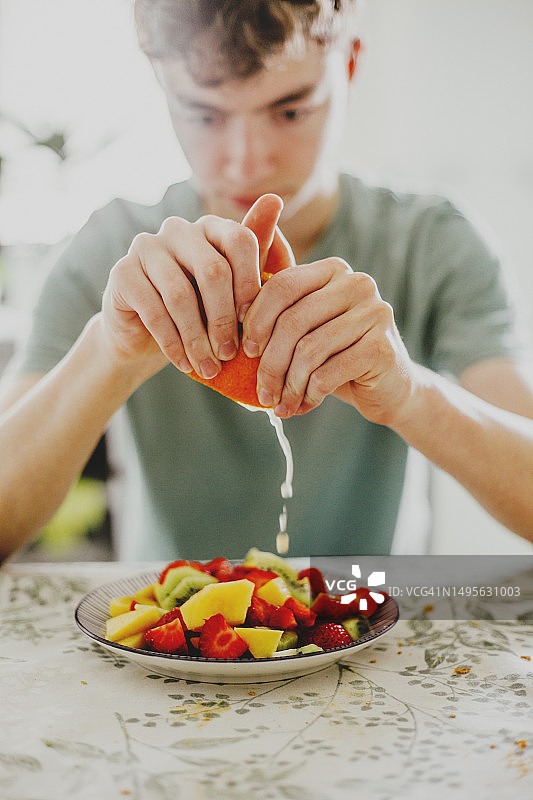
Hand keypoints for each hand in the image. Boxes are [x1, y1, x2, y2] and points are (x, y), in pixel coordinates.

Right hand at [101, 194, 290, 377]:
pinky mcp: (122, 272)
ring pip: (181, 296)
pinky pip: (153, 311)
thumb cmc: (202, 312)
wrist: (146, 337)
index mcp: (212, 226)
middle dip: (225, 320)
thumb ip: (260, 258)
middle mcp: (179, 229)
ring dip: (198, 339)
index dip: (251, 286)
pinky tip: (183, 363)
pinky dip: (173, 343)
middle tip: (229, 355)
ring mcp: (147, 247)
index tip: (254, 325)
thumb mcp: (237, 293)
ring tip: (208, 367)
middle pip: (213, 270)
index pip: (242, 241)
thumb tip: (275, 198)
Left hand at [242, 257, 415, 424]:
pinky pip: (327, 373)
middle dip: (269, 362)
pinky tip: (303, 405)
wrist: (389, 388)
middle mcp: (357, 283)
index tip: (246, 351)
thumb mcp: (305, 328)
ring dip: (288, 384)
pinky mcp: (382, 347)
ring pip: (308, 350)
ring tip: (280, 404)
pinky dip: (309, 394)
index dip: (256, 320)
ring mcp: (375, 313)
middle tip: (261, 390)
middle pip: (292, 321)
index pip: (281, 286)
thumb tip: (228, 315)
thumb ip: (277, 311)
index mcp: (332, 270)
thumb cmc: (336, 356)